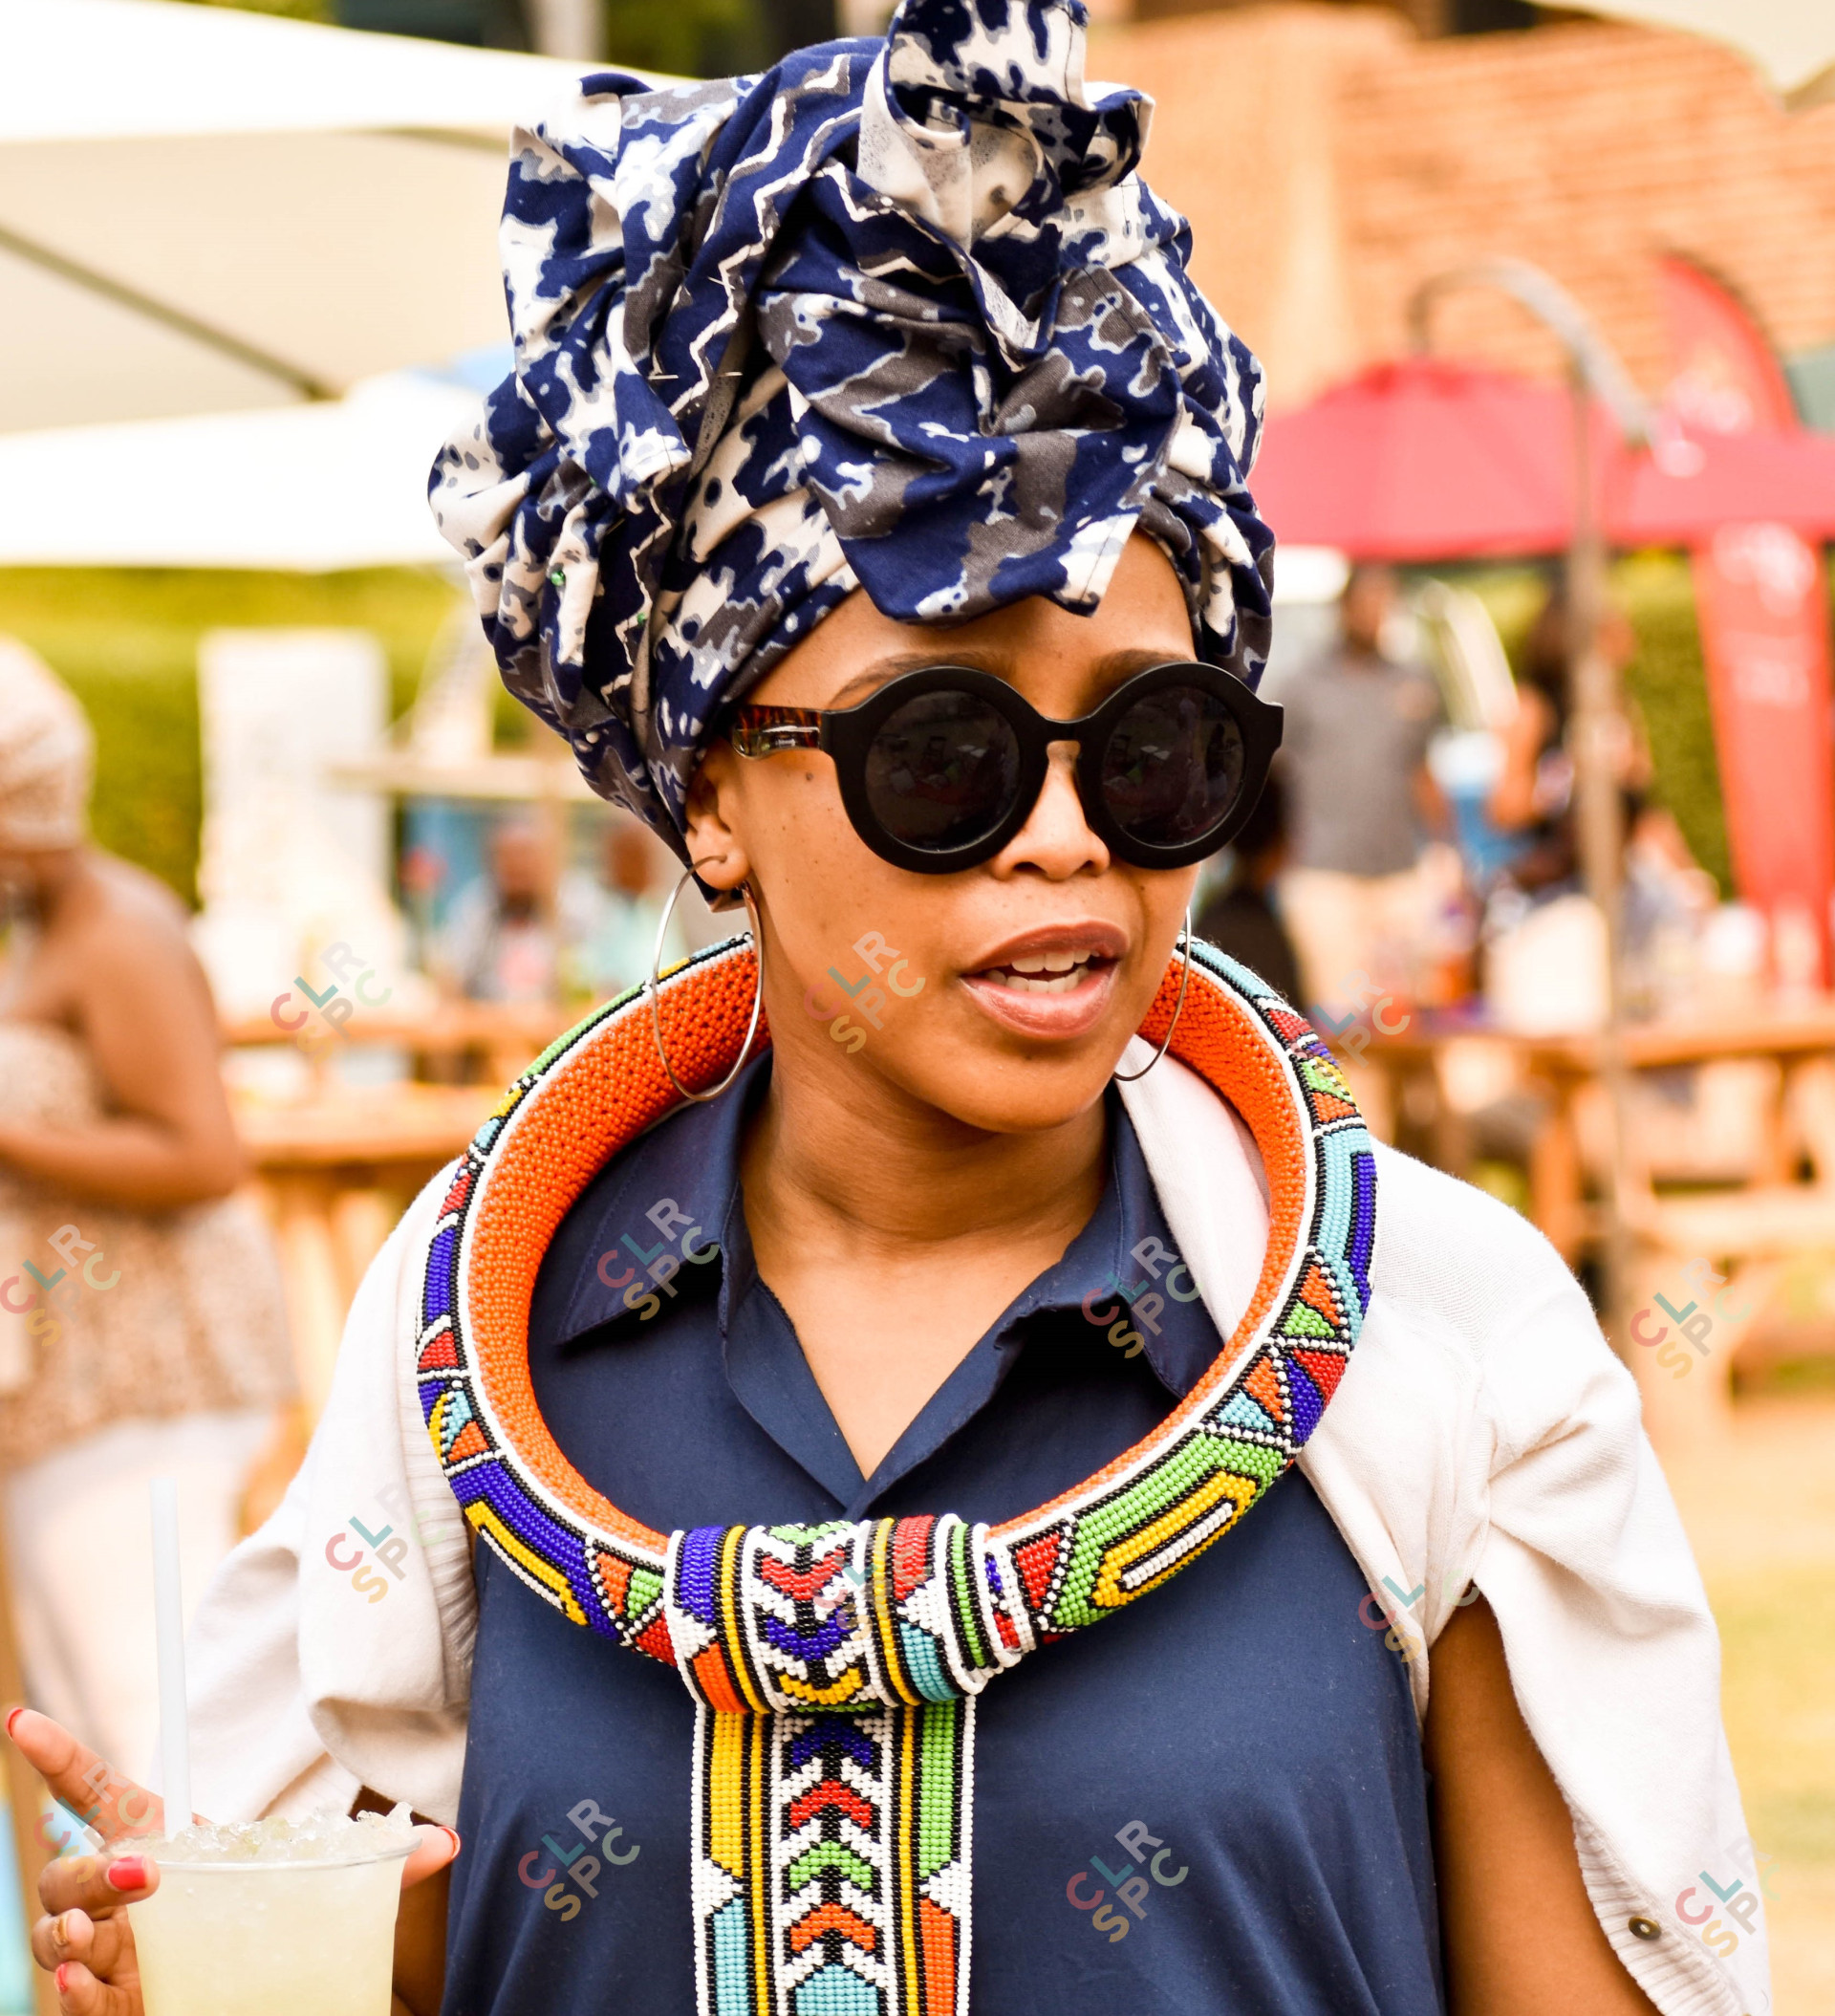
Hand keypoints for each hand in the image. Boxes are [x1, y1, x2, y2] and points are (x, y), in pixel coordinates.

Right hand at [8, 1707, 458, 2013]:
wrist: (279, 2000)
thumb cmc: (283, 1930)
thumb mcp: (330, 1892)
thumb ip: (380, 1866)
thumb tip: (446, 1844)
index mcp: (166, 1845)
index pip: (99, 1795)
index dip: (59, 1758)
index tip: (22, 1717)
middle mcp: (126, 1897)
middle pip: (71, 1867)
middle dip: (96, 1866)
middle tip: (148, 1872)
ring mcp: (112, 1953)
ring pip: (58, 1929)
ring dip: (71, 1927)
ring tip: (96, 1936)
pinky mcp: (113, 2006)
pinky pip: (73, 1998)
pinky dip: (73, 1991)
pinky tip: (86, 1978)